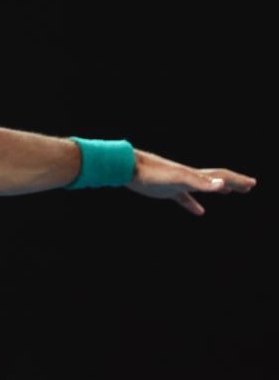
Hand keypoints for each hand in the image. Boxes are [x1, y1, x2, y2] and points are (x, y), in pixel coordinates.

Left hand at [126, 149, 256, 214]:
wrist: (128, 168)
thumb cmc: (152, 173)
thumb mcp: (177, 178)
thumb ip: (199, 182)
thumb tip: (223, 185)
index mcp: (194, 175)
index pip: (220, 177)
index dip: (236, 180)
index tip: (252, 183)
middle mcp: (188, 177)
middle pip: (215, 180)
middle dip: (233, 183)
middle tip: (249, 186)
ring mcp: (177, 184)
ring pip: (202, 187)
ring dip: (217, 189)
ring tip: (229, 193)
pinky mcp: (165, 190)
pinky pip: (184, 198)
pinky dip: (193, 205)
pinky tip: (199, 211)